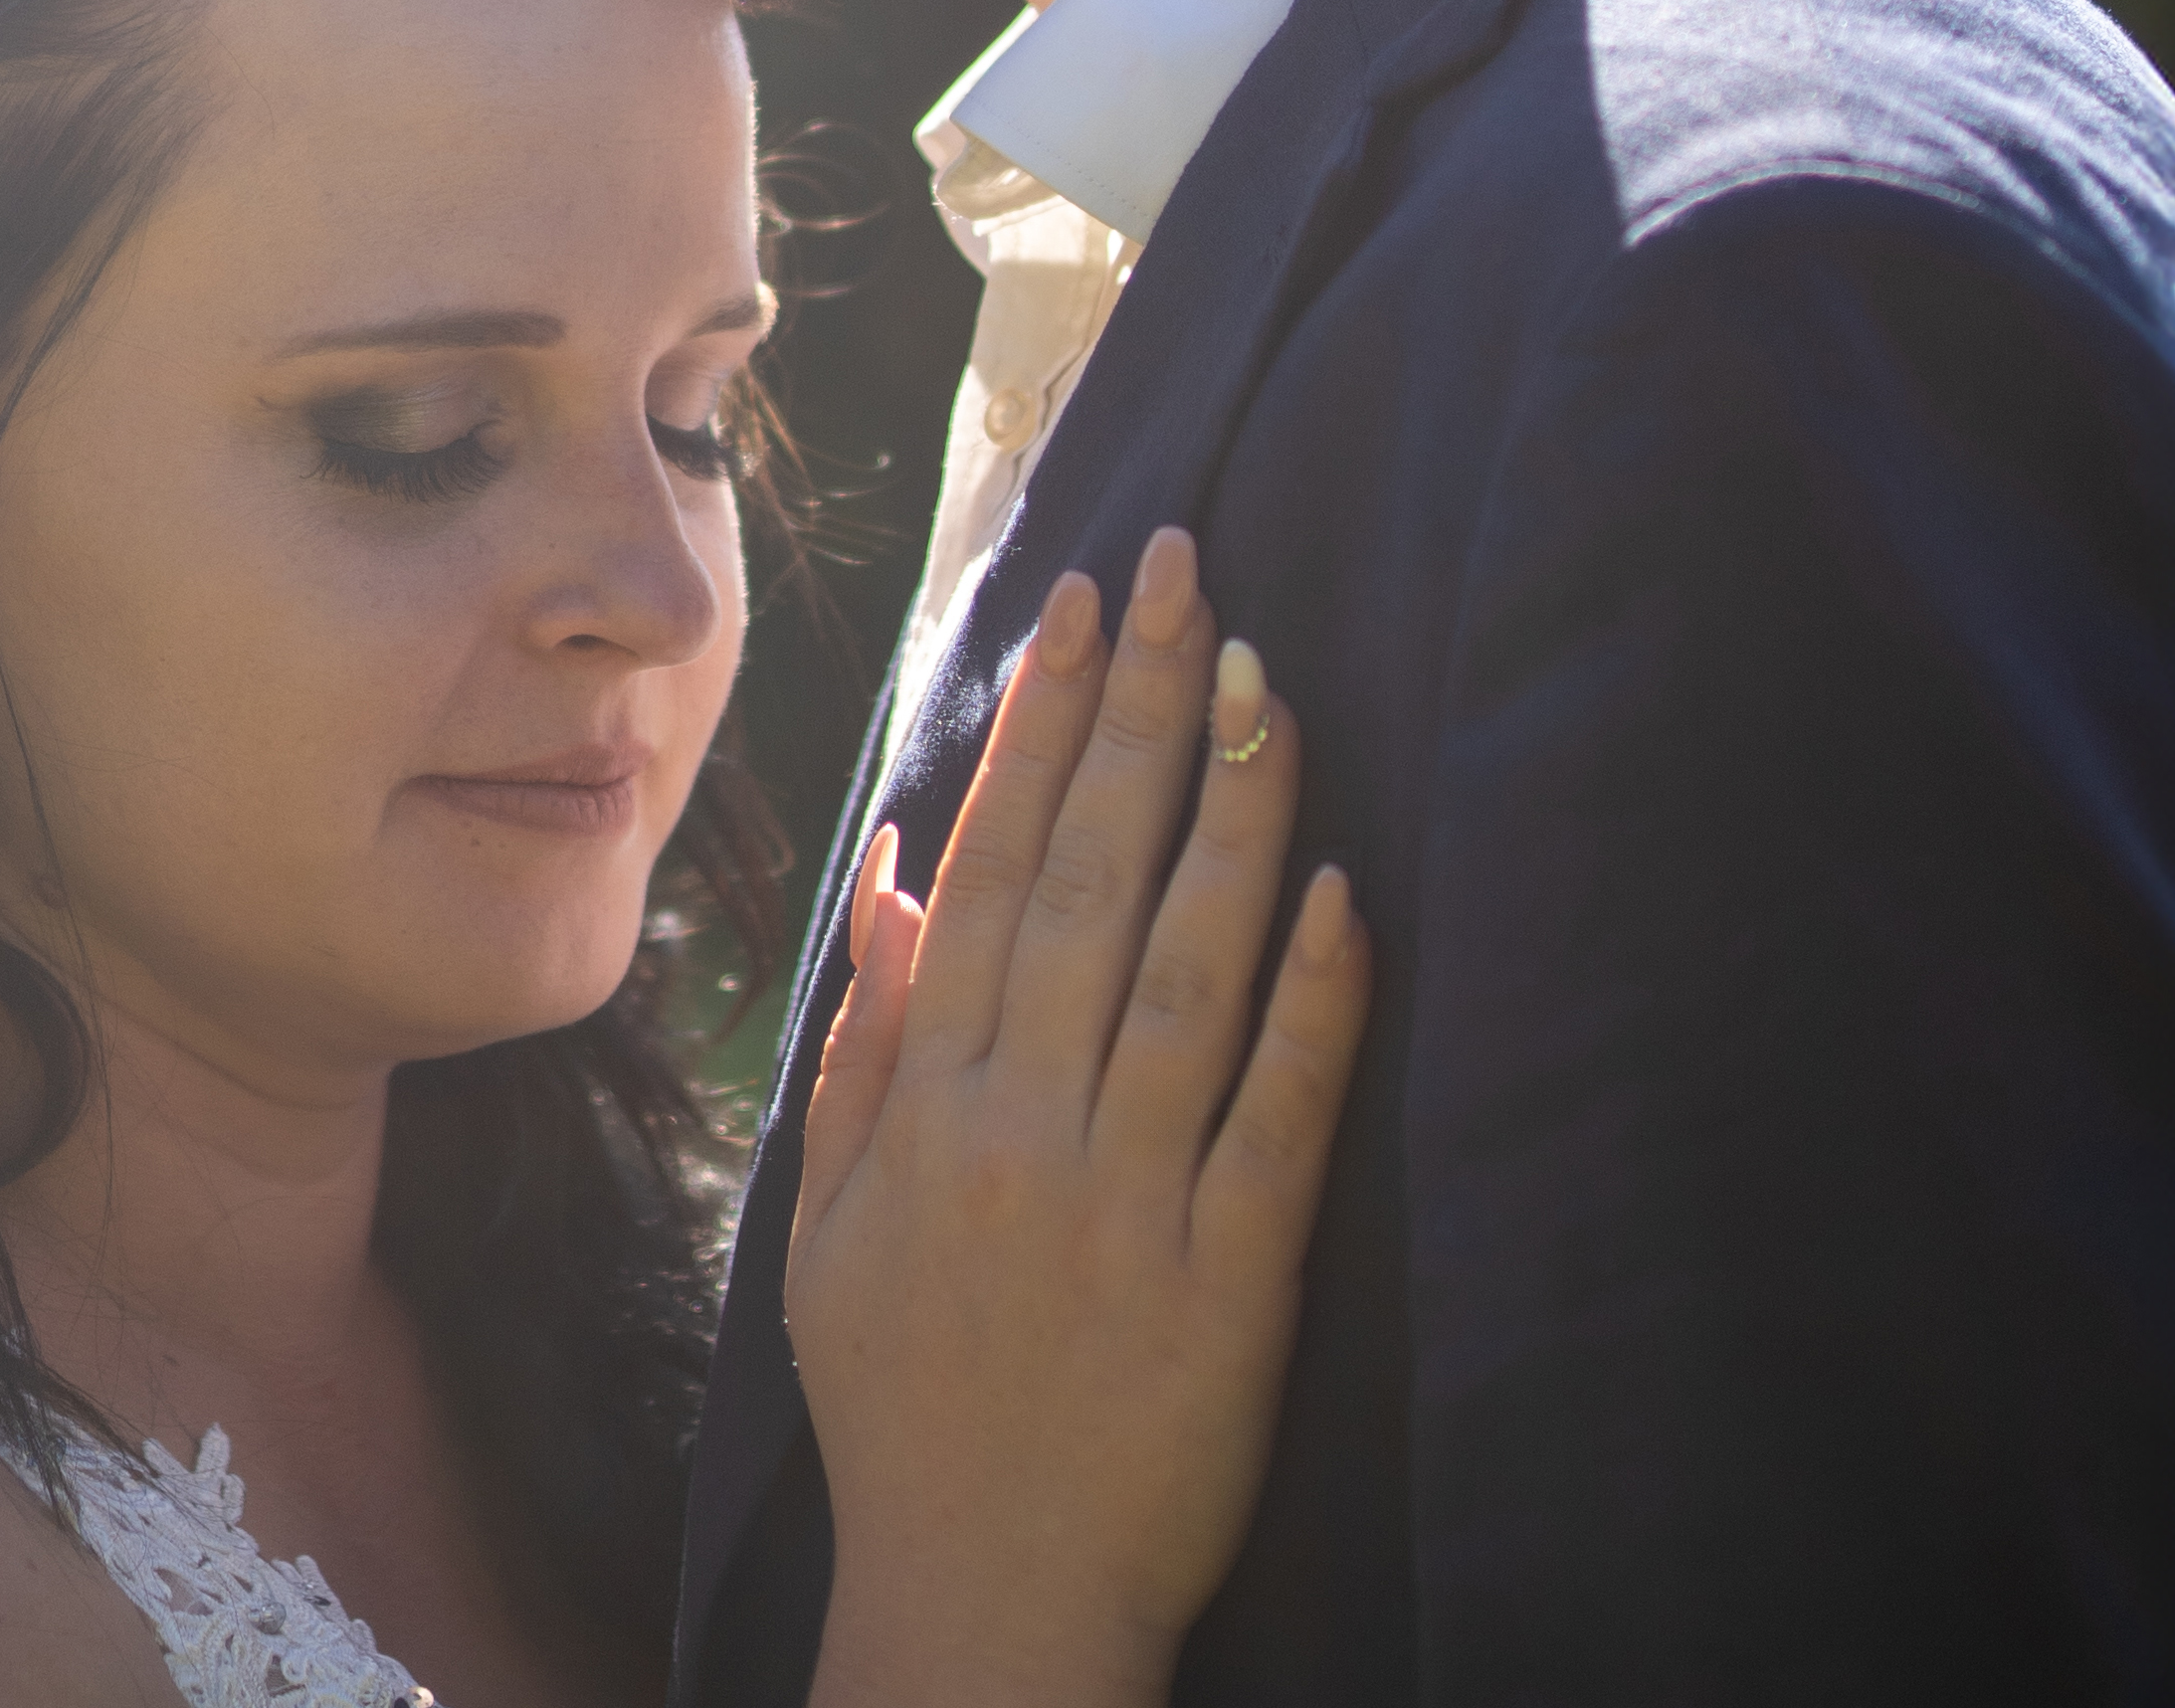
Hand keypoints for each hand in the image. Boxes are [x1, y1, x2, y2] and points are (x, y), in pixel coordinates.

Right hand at [786, 529, 1370, 1707]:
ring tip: (1270, 680)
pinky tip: (1343, 891)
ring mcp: (1128, 1204)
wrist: (985, 1604)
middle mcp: (1020, 1134)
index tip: (1083, 602)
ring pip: (1186, 971)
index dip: (1039, 727)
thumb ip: (865, 1045)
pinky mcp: (1230, 1283)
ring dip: (1232, 818)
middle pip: (1087, 883)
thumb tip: (894, 876)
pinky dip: (1312, 1000)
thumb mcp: (831, 1228)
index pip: (991, 871)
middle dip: (1140, 715)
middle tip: (1188, 569)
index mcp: (928, 1108)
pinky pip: (1276, 1116)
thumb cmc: (907, 1408)